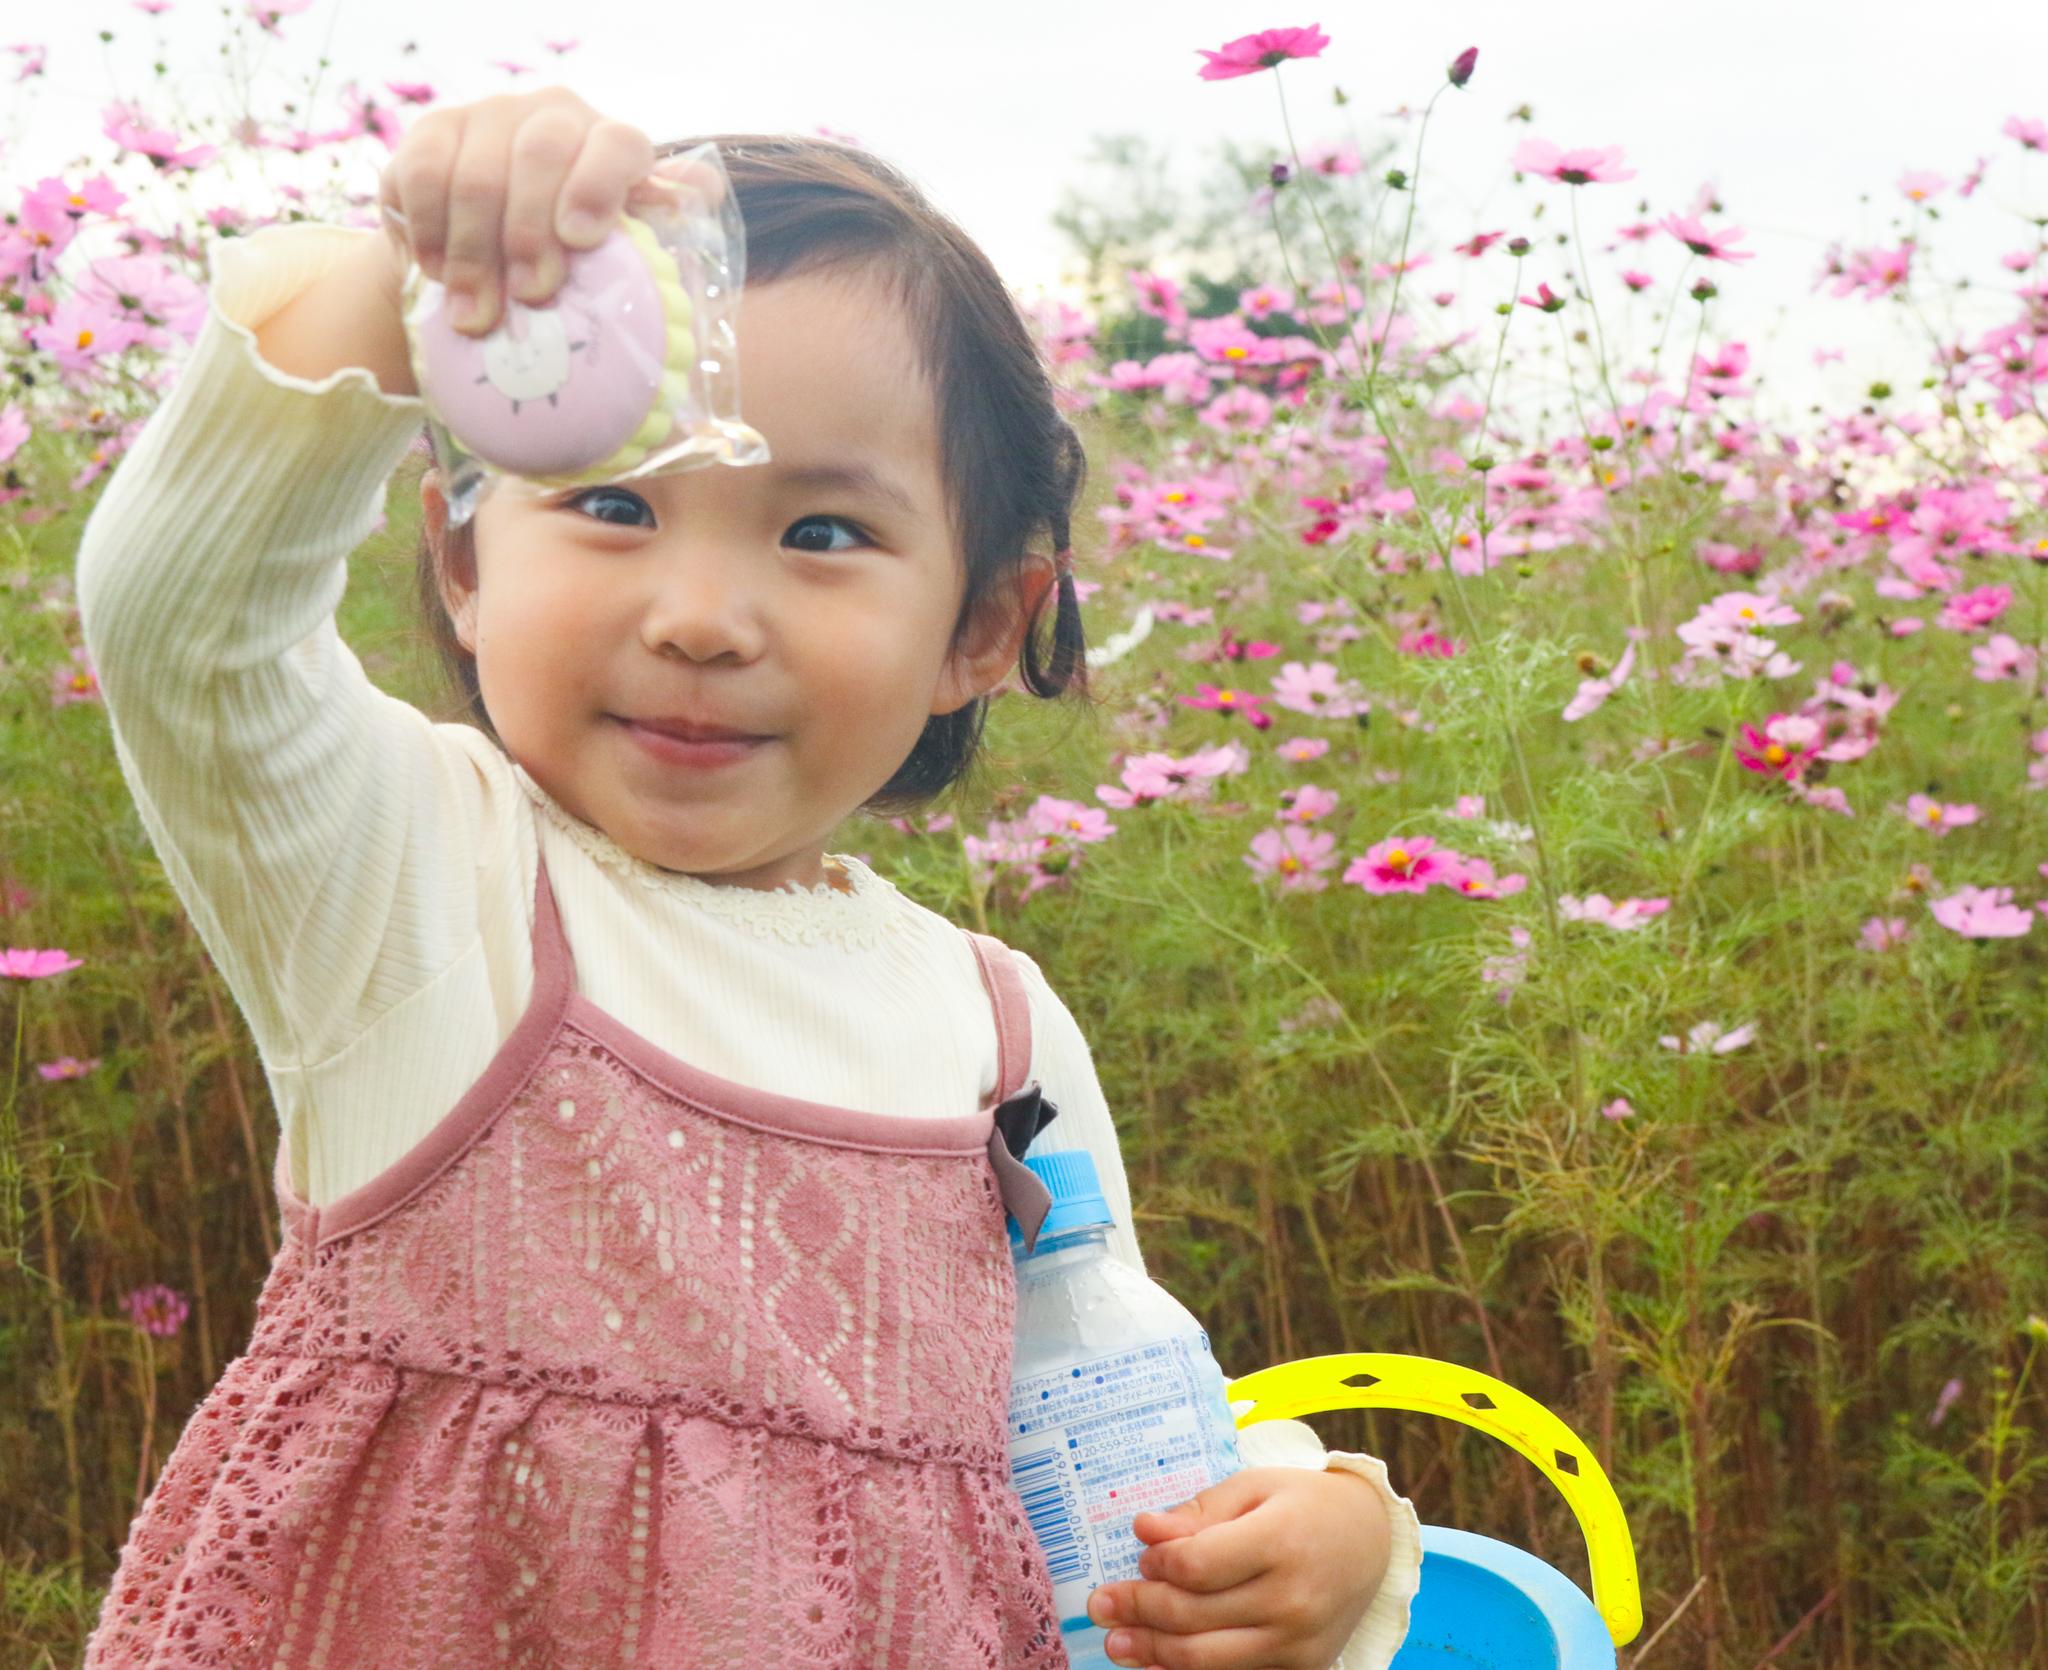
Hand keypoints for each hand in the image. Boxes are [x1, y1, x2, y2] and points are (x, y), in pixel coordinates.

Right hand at [374, 85, 721, 337]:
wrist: (497, 255)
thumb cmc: (578, 266)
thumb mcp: (627, 257)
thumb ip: (663, 232)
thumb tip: (702, 196)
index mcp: (611, 144)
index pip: (618, 143)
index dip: (600, 186)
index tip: (581, 240)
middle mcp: (553, 117)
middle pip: (541, 154)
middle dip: (532, 231)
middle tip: (530, 296)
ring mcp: (488, 119)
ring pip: (476, 174)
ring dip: (475, 253)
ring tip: (477, 315)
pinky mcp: (431, 135)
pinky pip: (420, 176)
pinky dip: (428, 232)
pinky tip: (438, 276)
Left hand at [1083, 1465, 1391, 1669]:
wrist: (1370, 1541)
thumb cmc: (1303, 1505)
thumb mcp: (1253, 1487)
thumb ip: (1198, 1511)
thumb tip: (1144, 1529)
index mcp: (1280, 1542)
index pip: (1198, 1567)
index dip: (1159, 1566)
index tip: (1140, 1559)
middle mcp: (1292, 1600)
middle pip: (1195, 1616)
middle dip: (1139, 1611)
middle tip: (1100, 1605)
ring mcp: (1298, 1643)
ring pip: (1208, 1659)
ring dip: (1153, 1653)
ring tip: (1116, 1643)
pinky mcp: (1301, 1668)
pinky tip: (1157, 1664)